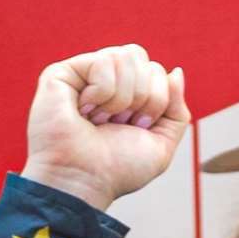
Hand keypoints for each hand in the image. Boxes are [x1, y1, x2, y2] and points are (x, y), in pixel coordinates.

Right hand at [22, 46, 196, 207]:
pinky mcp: (61, 73)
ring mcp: (82, 75)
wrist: (85, 181)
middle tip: (119, 123)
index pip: (156, 70)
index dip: (156, 100)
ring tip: (100, 119)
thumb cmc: (116, 169)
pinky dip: (102, 92)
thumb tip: (177, 71)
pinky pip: (103, 61)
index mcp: (126, 94)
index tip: (137, 127)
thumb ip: (176, 110)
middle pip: (141, 57)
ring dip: (122, 97)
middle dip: (142, 95)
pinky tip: (84, 110)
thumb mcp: (161, 145)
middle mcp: (104, 81)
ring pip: (124, 55)